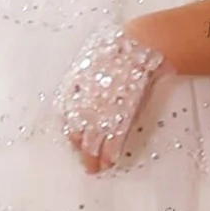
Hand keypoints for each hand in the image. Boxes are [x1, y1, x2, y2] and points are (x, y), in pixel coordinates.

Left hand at [55, 19, 173, 173]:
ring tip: (95, 167)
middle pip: (77, 130)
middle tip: (83, 160)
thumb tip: (83, 91)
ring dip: (93, 156)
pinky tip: (110, 161)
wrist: (143, 43)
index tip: (72, 140)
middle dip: (79, 147)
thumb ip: (88, 78)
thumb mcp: (96, 58)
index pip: (66, 114)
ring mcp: (104, 108)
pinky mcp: (123, 114)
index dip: (69, 130)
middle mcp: (86, 98)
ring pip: (92, 139)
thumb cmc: (123, 47)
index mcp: (76, 83)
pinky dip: (111, 151)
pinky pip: (113, 139)